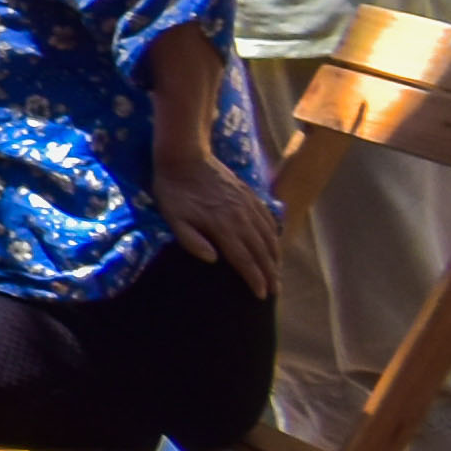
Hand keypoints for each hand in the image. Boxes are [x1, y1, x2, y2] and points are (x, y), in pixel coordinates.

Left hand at [156, 132, 281, 279]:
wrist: (185, 155)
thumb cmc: (173, 189)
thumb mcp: (172, 217)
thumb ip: (191, 240)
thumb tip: (212, 260)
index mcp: (223, 227)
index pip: (244, 260)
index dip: (255, 279)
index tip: (262, 295)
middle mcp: (241, 218)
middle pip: (261, 252)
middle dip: (270, 274)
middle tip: (275, 292)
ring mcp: (248, 205)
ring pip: (269, 236)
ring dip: (275, 256)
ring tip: (278, 273)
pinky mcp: (249, 194)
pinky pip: (268, 219)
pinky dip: (275, 234)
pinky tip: (275, 242)